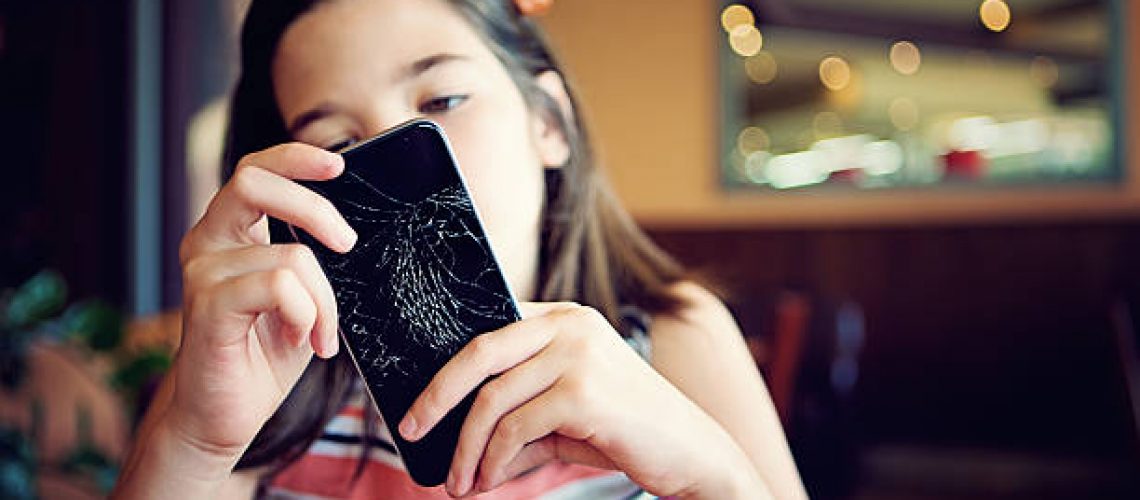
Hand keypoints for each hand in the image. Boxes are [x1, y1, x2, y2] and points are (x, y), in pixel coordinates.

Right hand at [165, 143, 354, 462]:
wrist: (225, 415)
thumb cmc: (265, 354)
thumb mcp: (302, 296)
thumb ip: (312, 258)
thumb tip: (349, 230)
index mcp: (229, 233)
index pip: (255, 170)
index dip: (293, 157)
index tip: (338, 164)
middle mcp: (207, 243)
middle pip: (252, 182)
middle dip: (313, 207)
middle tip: (347, 244)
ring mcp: (202, 273)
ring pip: (290, 255)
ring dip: (323, 301)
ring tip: (318, 335)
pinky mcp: (207, 306)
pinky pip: (279, 287)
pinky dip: (306, 315)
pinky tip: (300, 341)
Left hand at [398, 303, 764, 497]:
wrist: (690, 451)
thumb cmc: (622, 430)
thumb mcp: (561, 417)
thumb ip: (513, 418)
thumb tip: (453, 442)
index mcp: (564, 318)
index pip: (488, 331)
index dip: (446, 367)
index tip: (418, 401)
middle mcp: (570, 325)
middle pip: (478, 353)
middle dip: (436, 397)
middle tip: (411, 431)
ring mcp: (578, 354)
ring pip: (492, 399)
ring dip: (466, 448)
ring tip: (458, 482)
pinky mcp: (584, 391)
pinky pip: (516, 426)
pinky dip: (493, 460)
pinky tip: (488, 480)